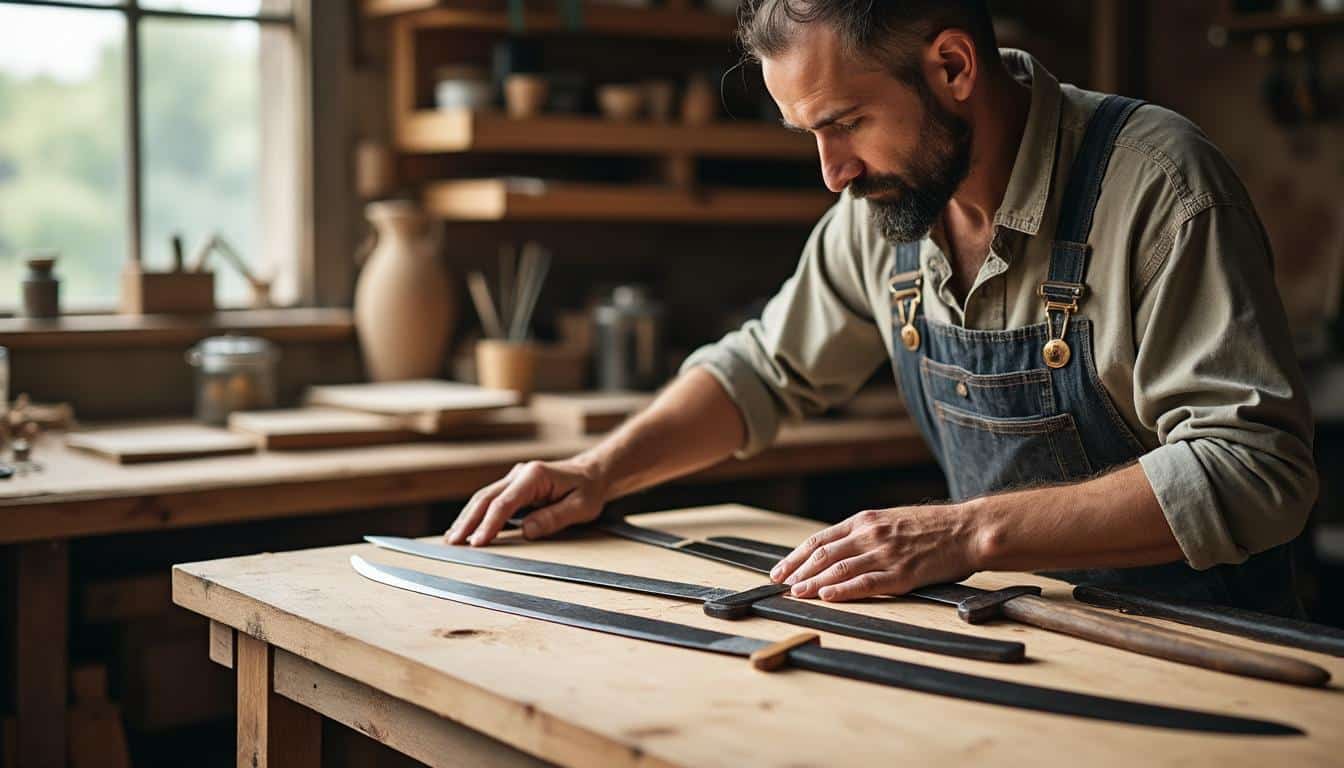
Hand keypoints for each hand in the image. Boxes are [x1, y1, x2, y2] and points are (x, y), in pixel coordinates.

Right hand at [444, 458, 608, 545]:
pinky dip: (476, 515)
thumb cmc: (588, 489)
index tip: (477, 542)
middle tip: (453, 543)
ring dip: (467, 518)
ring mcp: (514, 479)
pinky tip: (465, 528)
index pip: (504, 502)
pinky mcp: (513, 487)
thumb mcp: (581, 506)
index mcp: (535, 475)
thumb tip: (526, 531)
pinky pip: (490, 501)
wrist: (593, 474)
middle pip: (486, 498)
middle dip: (468, 521)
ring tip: (452, 539)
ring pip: (483, 498)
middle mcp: (520, 474)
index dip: (489, 524)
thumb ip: (554, 518)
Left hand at [769, 504, 981, 600]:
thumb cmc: (932, 527)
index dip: (797, 556)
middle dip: (798, 571)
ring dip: (813, 582)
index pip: (820, 540)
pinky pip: (866, 583)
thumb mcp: (891, 520)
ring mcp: (885, 554)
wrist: (967, 530)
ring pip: (839, 568)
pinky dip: (843, 590)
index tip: (781, 570)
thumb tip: (838, 551)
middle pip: (823, 554)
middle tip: (780, 585)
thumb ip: (865, 533)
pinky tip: (827, 596)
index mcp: (866, 520)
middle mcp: (870, 534)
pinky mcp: (902, 574)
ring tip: (796, 593)